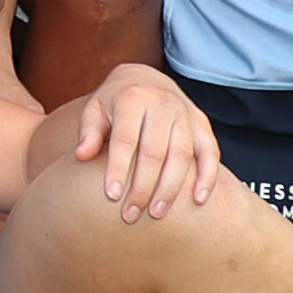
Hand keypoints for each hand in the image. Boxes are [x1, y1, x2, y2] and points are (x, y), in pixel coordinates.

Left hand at [62, 62, 220, 220]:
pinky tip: (198, 200)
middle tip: (131, 215)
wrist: (145, 78)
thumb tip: (81, 155)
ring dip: (170, 188)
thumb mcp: (96, 109)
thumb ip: (89, 132)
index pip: (125, 139)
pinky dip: (207, 176)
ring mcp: (185, 113)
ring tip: (157, 214)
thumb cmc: (114, 102)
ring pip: (182, 155)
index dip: (118, 168)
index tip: (111, 196)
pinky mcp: (202, 124)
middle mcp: (163, 103)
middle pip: (154, 151)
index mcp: (132, 98)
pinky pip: (210, 152)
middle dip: (142, 187)